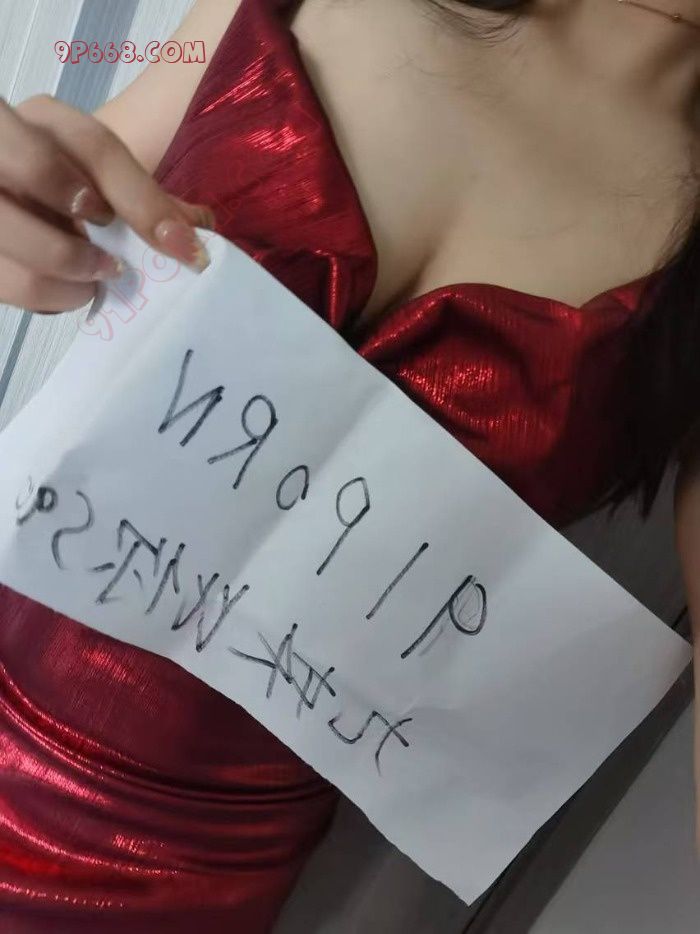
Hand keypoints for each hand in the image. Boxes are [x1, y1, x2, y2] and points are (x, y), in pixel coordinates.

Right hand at [0, 94, 213, 313]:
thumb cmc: (77, 189)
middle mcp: (1, 142)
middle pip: (35, 169)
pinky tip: (70, 291)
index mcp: (47, 121)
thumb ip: (152, 202)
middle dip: (86, 223)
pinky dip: (42, 292)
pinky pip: (2, 275)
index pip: (97, 148)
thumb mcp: (113, 184)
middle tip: (113, 267)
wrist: (24, 192)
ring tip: (94, 281)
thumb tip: (198, 238)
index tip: (182, 248)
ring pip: (8, 230)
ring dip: (62, 267)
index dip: (143, 202)